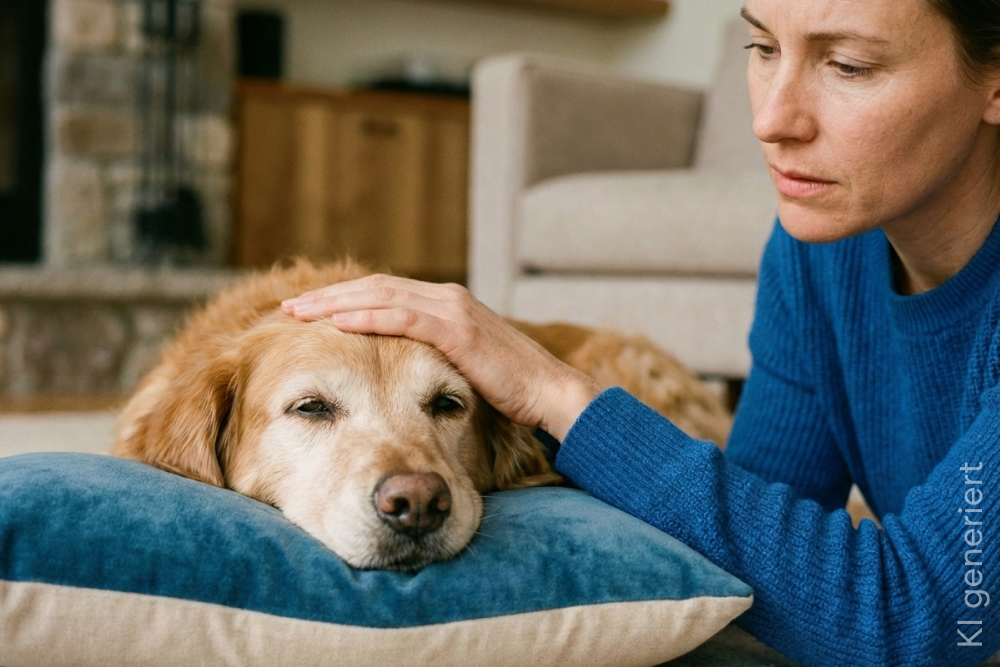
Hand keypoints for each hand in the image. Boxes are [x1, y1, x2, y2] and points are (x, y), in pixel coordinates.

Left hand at [281, 274, 599, 440]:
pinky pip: (403, 318)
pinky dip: (367, 317)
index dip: (344, 300)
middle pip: (375, 288)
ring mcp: (452, 310)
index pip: (384, 294)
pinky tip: (337, 324)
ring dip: (337, 303)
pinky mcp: (458, 329)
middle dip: (329, 297)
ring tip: (300, 313)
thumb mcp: (463, 365)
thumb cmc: (511, 388)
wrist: (551, 392)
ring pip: (382, 296)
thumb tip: (402, 372)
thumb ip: (434, 357)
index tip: (309, 313)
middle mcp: (446, 298)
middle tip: (289, 308)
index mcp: (445, 304)